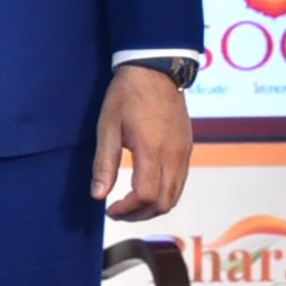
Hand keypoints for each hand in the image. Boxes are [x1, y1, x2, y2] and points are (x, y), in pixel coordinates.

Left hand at [92, 64, 192, 220]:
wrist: (156, 71)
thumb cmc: (127, 96)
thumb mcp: (107, 127)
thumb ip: (103, 163)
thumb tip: (97, 195)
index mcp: (152, 151)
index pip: (146, 196)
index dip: (127, 210)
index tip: (109, 209)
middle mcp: (174, 156)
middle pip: (164, 203)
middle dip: (140, 214)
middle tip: (118, 212)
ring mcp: (184, 153)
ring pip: (175, 195)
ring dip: (153, 207)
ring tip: (130, 205)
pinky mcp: (187, 149)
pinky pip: (180, 181)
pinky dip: (164, 193)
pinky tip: (145, 188)